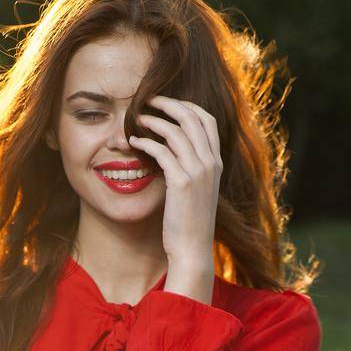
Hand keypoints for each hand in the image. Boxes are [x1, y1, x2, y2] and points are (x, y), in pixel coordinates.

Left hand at [129, 95, 222, 278]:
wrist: (192, 250)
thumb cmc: (190, 223)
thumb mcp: (197, 191)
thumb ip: (191, 169)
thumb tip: (172, 153)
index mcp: (217, 163)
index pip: (207, 120)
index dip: (187, 106)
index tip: (168, 104)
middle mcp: (211, 163)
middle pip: (192, 118)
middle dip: (169, 104)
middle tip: (148, 100)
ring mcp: (198, 173)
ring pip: (176, 131)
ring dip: (154, 121)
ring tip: (137, 118)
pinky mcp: (182, 183)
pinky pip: (162, 151)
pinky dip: (146, 142)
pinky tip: (134, 142)